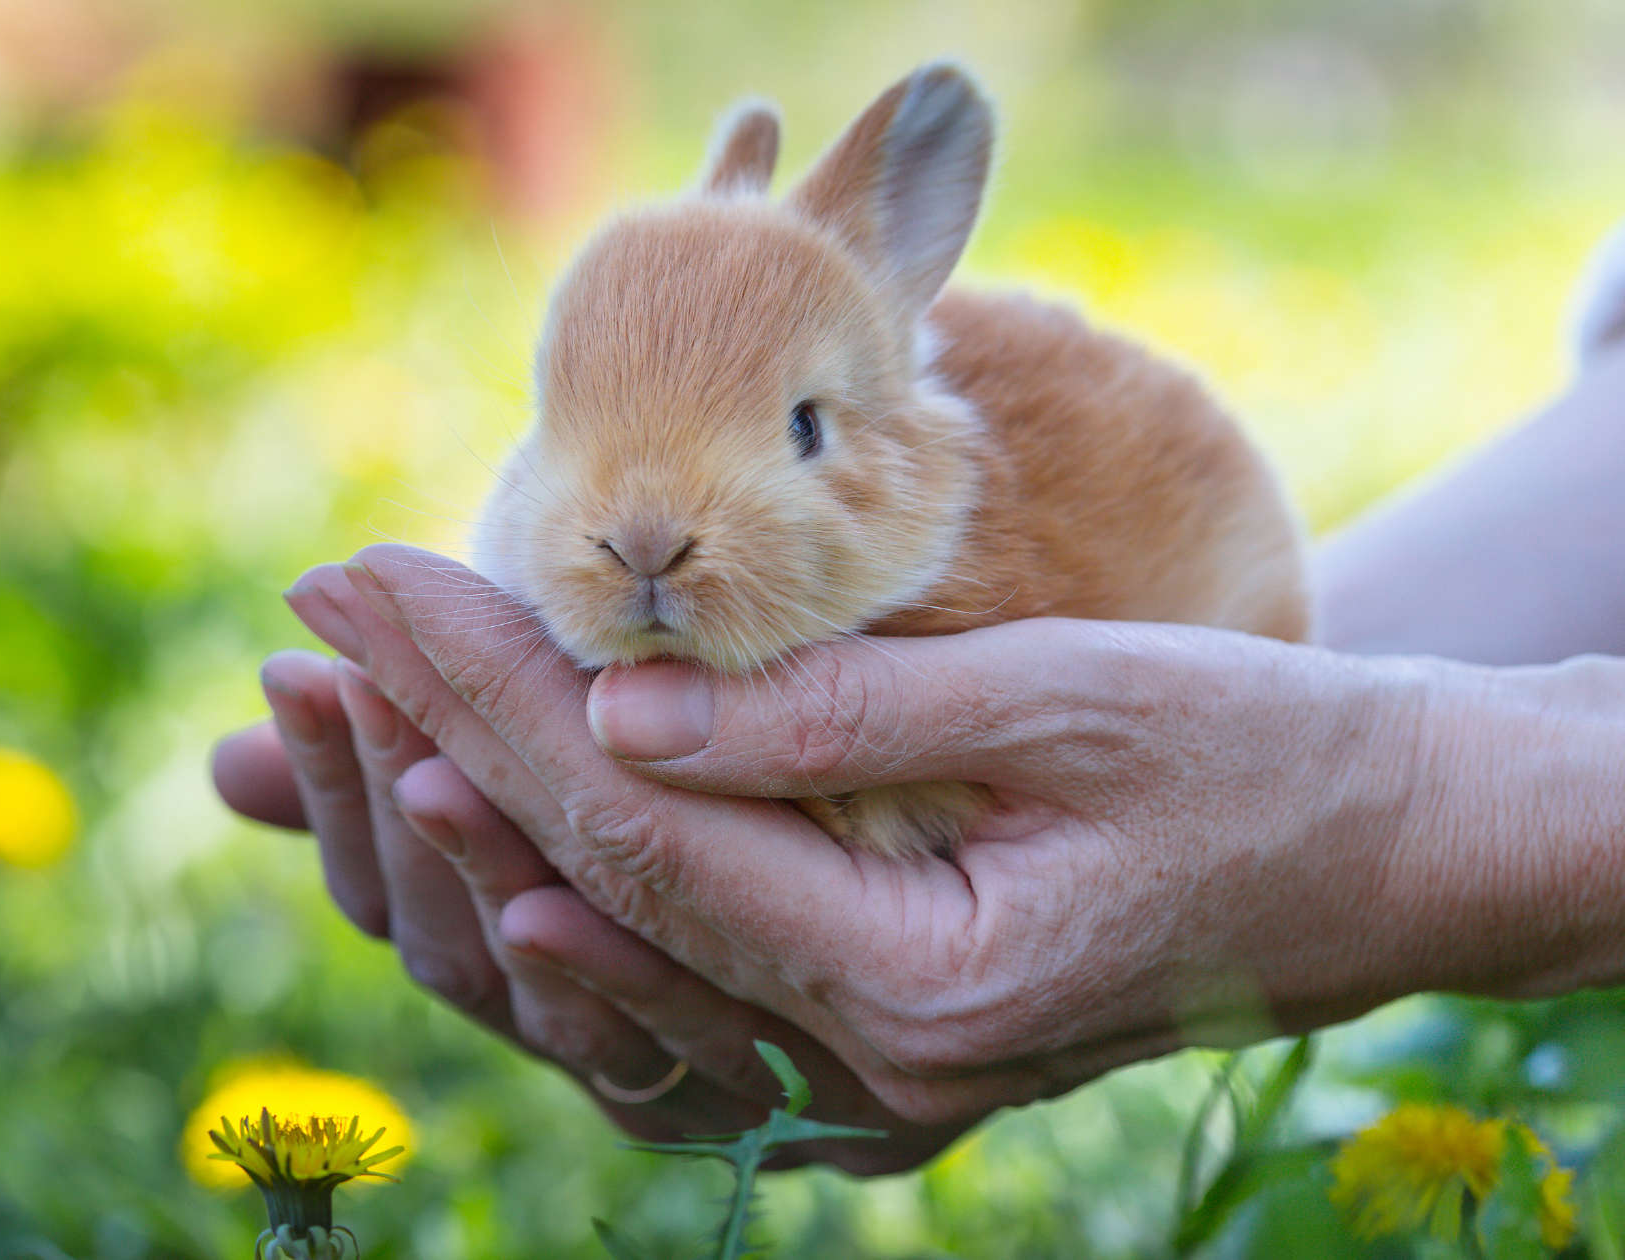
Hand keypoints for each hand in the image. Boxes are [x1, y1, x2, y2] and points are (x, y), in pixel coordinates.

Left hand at [285, 546, 1624, 1146]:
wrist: (1382, 854)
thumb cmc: (1257, 755)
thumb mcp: (1066, 704)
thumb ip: (832, 722)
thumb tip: (617, 711)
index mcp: (929, 992)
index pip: (650, 837)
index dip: (495, 699)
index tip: (370, 576)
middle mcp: (874, 1078)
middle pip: (602, 906)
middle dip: (441, 748)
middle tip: (316, 620)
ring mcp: (862, 1092)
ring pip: (610, 970)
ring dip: (462, 838)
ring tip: (332, 718)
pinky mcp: (859, 1060)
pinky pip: (667, 1006)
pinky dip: (556, 911)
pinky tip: (455, 844)